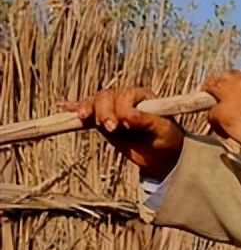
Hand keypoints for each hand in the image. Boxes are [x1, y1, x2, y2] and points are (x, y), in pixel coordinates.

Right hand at [62, 87, 184, 180]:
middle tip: (110, 128)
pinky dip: (76, 110)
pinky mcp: (102, 120)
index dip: (122, 108)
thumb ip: (146, 121)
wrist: (161, 154)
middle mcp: (125, 98)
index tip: (127, 123)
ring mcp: (112, 109)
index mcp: (142, 96)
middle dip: (103, 111)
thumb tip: (129, 115)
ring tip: (83, 118)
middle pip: (105, 97)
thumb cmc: (167, 138)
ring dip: (87, 109)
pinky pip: (87, 113)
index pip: (125, 95)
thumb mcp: (162, 130)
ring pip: (94, 103)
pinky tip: (65, 108)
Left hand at [202, 68, 240, 153]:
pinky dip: (216, 124)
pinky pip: (211, 115)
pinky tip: (225, 133)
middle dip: (219, 86)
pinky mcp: (222, 111)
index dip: (235, 83)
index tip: (236, 91)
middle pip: (222, 78)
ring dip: (212, 99)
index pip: (239, 74)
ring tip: (215, 112)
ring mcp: (229, 95)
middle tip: (216, 96)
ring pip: (212, 90)